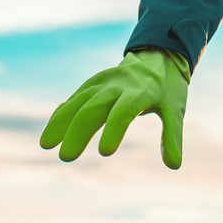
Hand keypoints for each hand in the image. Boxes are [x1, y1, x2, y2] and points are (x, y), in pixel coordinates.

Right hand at [39, 48, 190, 167]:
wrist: (157, 56)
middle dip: (78, 132)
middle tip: (66, 157)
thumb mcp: (175, 110)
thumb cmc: (168, 88)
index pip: (124, 112)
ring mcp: (101, 83)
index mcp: (139, 92)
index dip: (114, 130)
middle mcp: (116, 86)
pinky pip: (74, 99)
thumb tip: (174, 165)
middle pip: (93, 108)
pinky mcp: (92, 85)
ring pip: (77, 102)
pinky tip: (51, 132)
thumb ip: (172, 137)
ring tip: (46, 145)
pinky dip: (62, 114)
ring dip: (60, 122)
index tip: (105, 153)